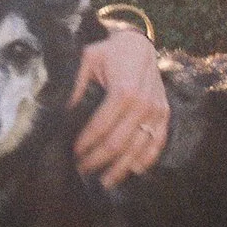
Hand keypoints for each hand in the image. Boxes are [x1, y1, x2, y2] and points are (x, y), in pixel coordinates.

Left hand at [69, 24, 169, 188]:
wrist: (139, 44)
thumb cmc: (110, 52)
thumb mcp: (88, 59)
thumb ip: (75, 84)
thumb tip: (61, 112)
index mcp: (123, 90)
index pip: (101, 127)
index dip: (85, 144)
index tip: (73, 154)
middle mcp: (143, 103)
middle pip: (118, 144)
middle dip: (97, 160)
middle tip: (81, 171)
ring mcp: (156, 110)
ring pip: (138, 150)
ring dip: (120, 169)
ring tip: (103, 182)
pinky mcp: (164, 114)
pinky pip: (157, 143)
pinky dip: (145, 160)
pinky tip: (132, 171)